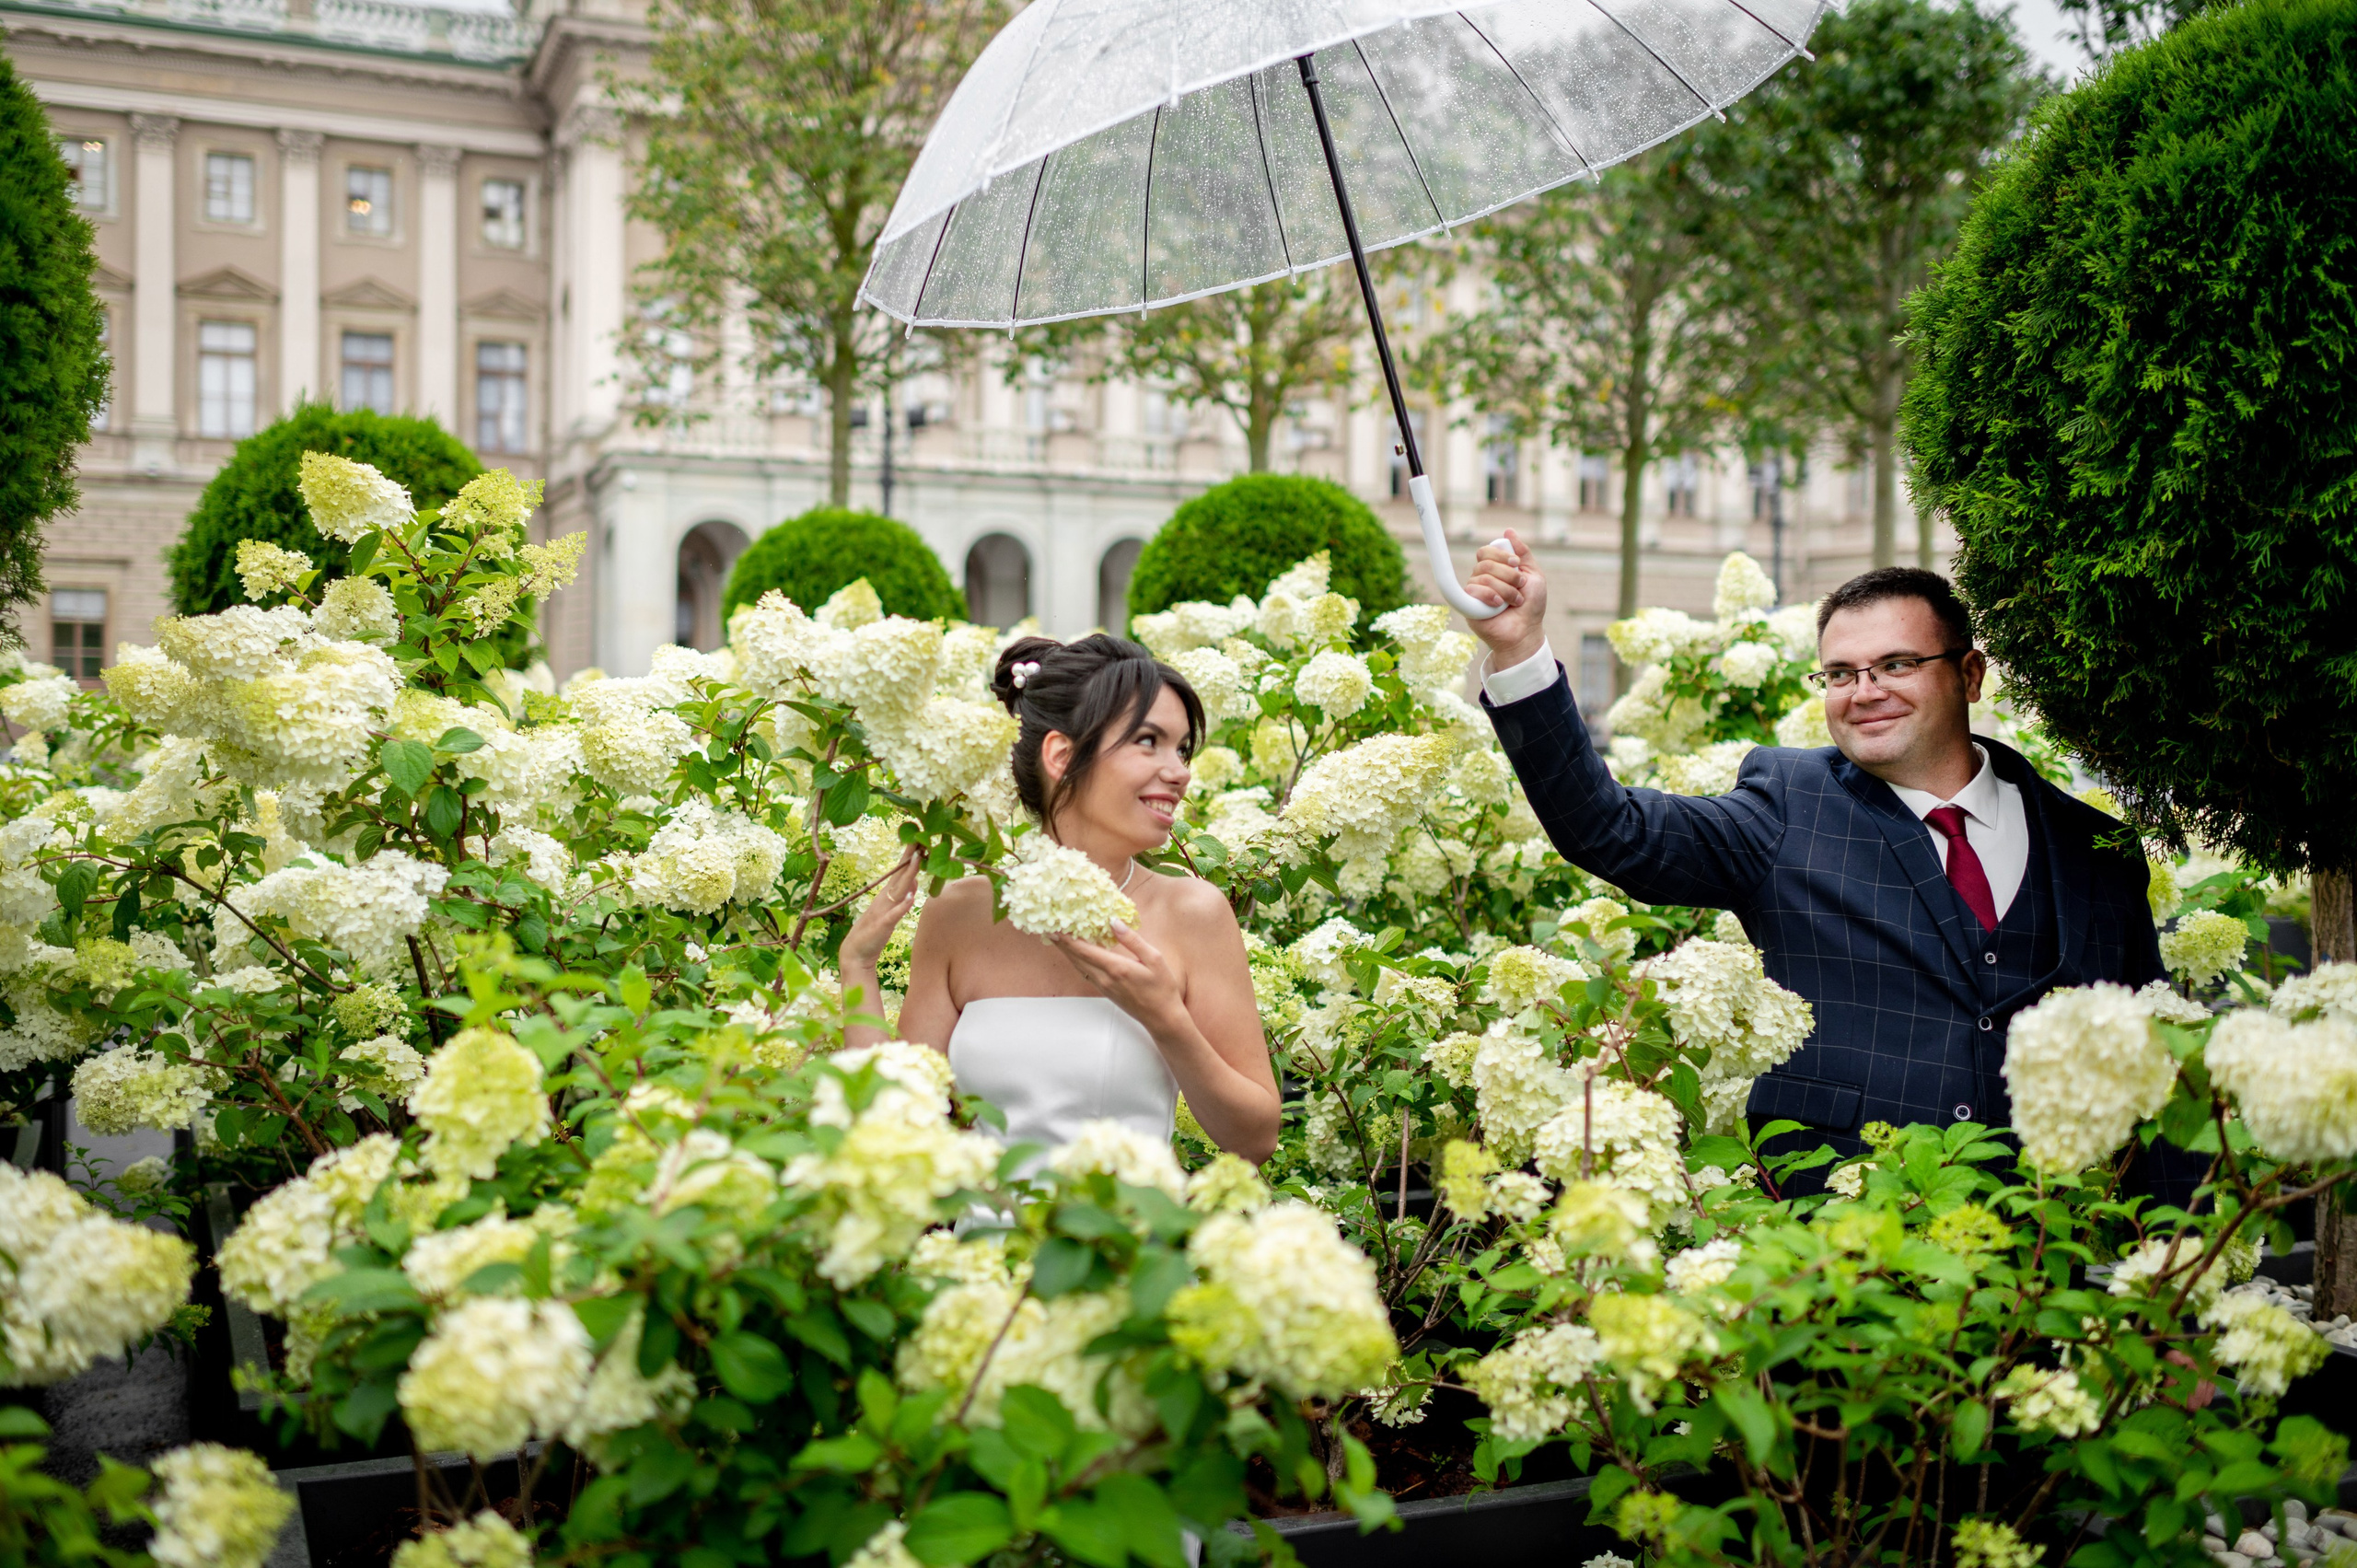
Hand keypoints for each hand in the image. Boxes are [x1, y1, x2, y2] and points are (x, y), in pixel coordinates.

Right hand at [839, 847, 918, 969]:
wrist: (856, 953)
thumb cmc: (873, 932)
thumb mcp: (890, 912)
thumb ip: (902, 898)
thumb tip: (915, 882)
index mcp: (886, 896)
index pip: (899, 873)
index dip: (909, 857)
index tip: (919, 840)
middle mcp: (884, 900)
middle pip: (899, 876)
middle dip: (910, 858)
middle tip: (920, 839)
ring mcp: (883, 911)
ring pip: (898, 891)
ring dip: (908, 875)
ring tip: (918, 860)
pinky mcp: (882, 926)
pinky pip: (893, 915)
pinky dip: (902, 906)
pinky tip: (910, 898)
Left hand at [1048, 922, 1183, 1029]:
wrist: (1161, 1017)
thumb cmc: (1162, 988)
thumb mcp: (1154, 959)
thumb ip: (1132, 940)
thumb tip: (1114, 922)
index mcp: (1116, 968)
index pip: (1085, 951)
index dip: (1067, 939)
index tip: (1053, 927)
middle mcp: (1105, 978)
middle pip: (1076, 958)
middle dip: (1061, 943)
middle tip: (1048, 928)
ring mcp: (1104, 987)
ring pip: (1079, 967)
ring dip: (1067, 952)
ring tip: (1057, 939)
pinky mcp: (1105, 991)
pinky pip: (1086, 973)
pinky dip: (1077, 961)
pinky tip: (1077, 954)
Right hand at [1465, 529, 1548, 669]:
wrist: (1526, 631)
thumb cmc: (1531, 606)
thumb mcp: (1534, 575)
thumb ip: (1523, 553)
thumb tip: (1508, 531)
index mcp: (1495, 570)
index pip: (1486, 551)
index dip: (1500, 554)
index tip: (1516, 564)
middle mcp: (1482, 579)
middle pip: (1485, 562)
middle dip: (1508, 573)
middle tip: (1521, 586)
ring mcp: (1474, 593)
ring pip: (1482, 577)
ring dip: (1505, 588)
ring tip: (1514, 601)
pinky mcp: (1468, 606)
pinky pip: (1472, 590)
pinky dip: (1490, 595)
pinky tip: (1499, 605)